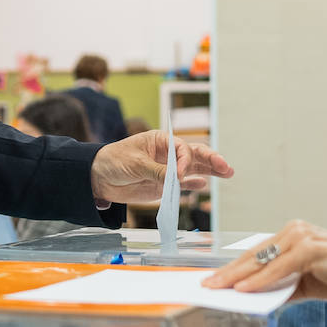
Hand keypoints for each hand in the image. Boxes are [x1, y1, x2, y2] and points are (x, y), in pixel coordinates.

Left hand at [90, 130, 232, 204]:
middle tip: (226, 167)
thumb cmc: (113, 161)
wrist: (98, 178)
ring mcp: (168, 170)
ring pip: (194, 169)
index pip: (181, 147)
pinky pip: (183, 184)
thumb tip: (176, 179)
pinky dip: (192, 185)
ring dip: (210, 171)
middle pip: (194, 155)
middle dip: (211, 160)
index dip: (185, 160)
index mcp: (160, 141)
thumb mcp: (135, 164)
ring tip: (228, 173)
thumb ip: (156, 172)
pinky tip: (203, 185)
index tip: (179, 175)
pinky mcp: (164, 185)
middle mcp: (167, 154)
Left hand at [203, 220, 326, 304]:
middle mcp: (294, 231)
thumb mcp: (305, 284)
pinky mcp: (311, 248)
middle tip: (206, 285)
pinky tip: (244, 290)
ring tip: (218, 289)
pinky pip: (279, 268)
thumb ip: (281, 287)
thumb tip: (252, 299)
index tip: (214, 280)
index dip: (233, 268)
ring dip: (237, 277)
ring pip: (262, 261)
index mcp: (292, 235)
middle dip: (228, 273)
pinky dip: (261, 280)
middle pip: (253, 255)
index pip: (256, 254)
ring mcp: (302, 237)